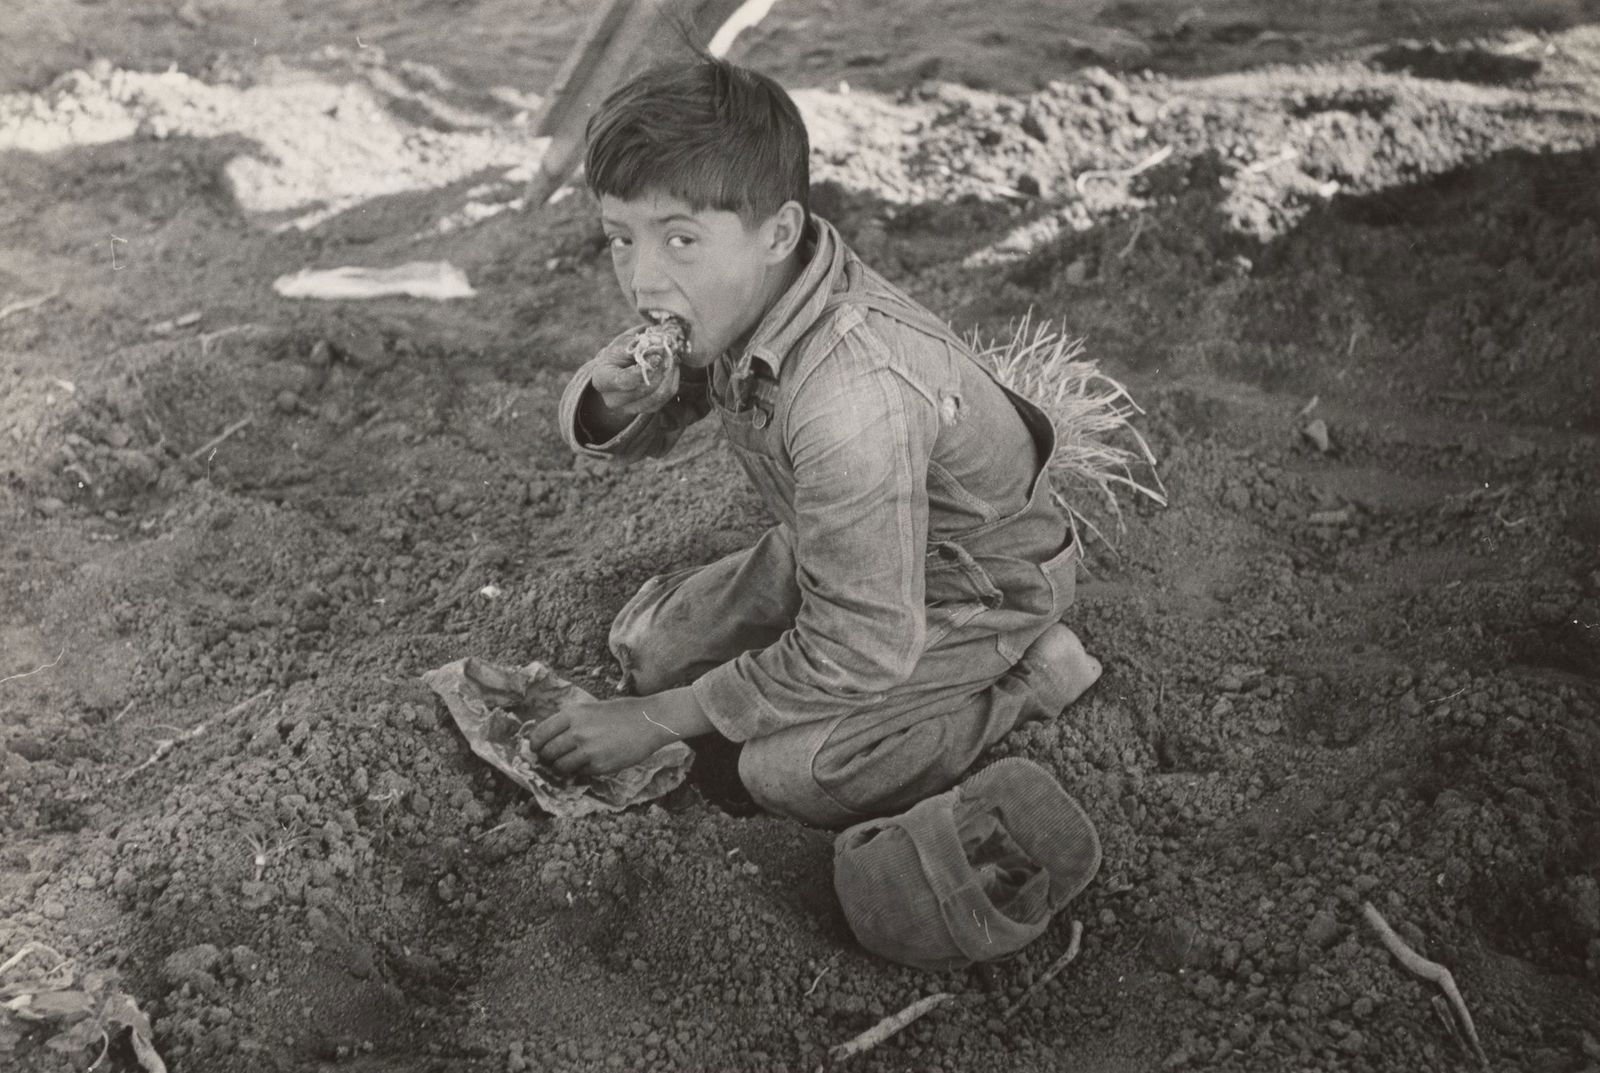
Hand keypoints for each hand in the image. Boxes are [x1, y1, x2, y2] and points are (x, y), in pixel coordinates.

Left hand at [526, 694, 679, 776]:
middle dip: (546, 759)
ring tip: (570, 764)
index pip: (540, 734)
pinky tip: (592, 762)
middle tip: (551, 760)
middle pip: (547, 753)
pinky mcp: (600, 765)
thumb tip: (548, 739)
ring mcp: (588, 750)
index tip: (536, 750)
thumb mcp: (590, 709)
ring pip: (560, 767)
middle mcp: (577, 732)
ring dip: (561, 768)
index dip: (535, 745)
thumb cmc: (621, 713)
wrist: (649, 721)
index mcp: (572, 714)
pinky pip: (580, 773)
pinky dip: (581, 771)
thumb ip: (569, 722)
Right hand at [590, 327, 681, 416]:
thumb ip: (640, 345)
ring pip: (659, 395)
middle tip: (670, 352)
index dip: (644, 371)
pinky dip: (672, 379)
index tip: (657, 357)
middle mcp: (613, 399)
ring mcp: (630, 408)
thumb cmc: (618, 354)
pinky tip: (671, 367)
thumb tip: (660, 344)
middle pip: (644, 389)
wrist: (617, 369)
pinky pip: (666, 397)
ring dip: (670, 374)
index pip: (624, 381)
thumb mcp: (623, 344)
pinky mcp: (647, 409)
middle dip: (661, 369)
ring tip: (672, 357)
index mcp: (602, 380)